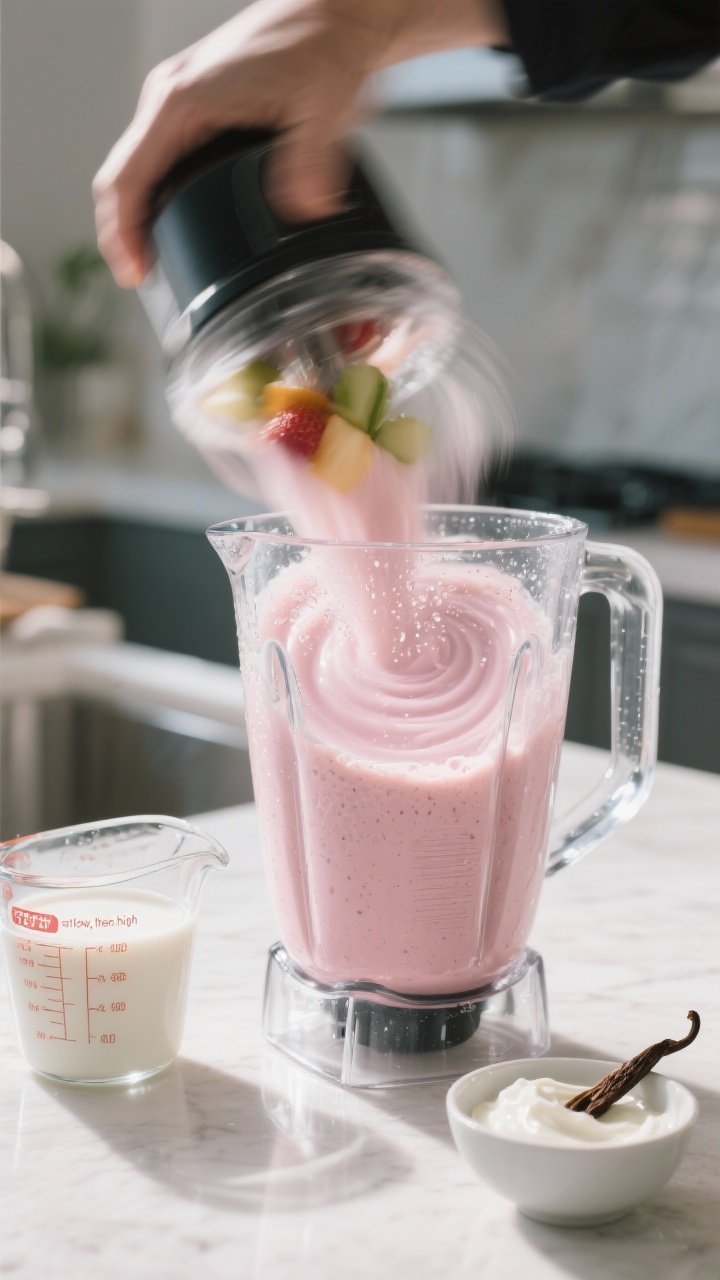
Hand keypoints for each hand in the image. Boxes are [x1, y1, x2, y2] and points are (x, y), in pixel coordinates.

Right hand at [93, 0, 506, 285]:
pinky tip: (185, 228)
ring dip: (145, 216)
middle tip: (145, 280)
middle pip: (127, 177)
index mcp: (183, 100)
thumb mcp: (324, 106)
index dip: (123, 230)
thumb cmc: (323, 45)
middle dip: (128, 232)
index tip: (134, 271)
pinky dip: (167, 198)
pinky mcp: (204, 114)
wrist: (337, 18)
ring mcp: (186, 107)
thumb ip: (313, 160)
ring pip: (145, 171)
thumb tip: (306, 209)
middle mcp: (173, 101)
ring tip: (161, 264)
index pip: (128, 175)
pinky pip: (168, 162)